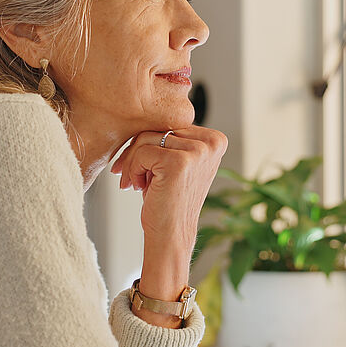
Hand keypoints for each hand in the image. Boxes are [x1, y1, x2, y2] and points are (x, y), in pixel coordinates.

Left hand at [110, 126, 226, 327]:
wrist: (170, 235)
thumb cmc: (168, 200)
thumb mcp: (176, 162)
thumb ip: (171, 138)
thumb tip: (141, 111)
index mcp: (215, 139)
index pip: (170, 123)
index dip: (149, 143)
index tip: (139, 166)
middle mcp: (212, 142)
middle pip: (158, 127)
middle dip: (137, 152)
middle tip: (130, 176)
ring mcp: (198, 151)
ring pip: (146, 138)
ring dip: (133, 162)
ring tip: (137, 184)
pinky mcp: (179, 161)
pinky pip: (141, 151)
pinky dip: (133, 169)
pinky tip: (139, 187)